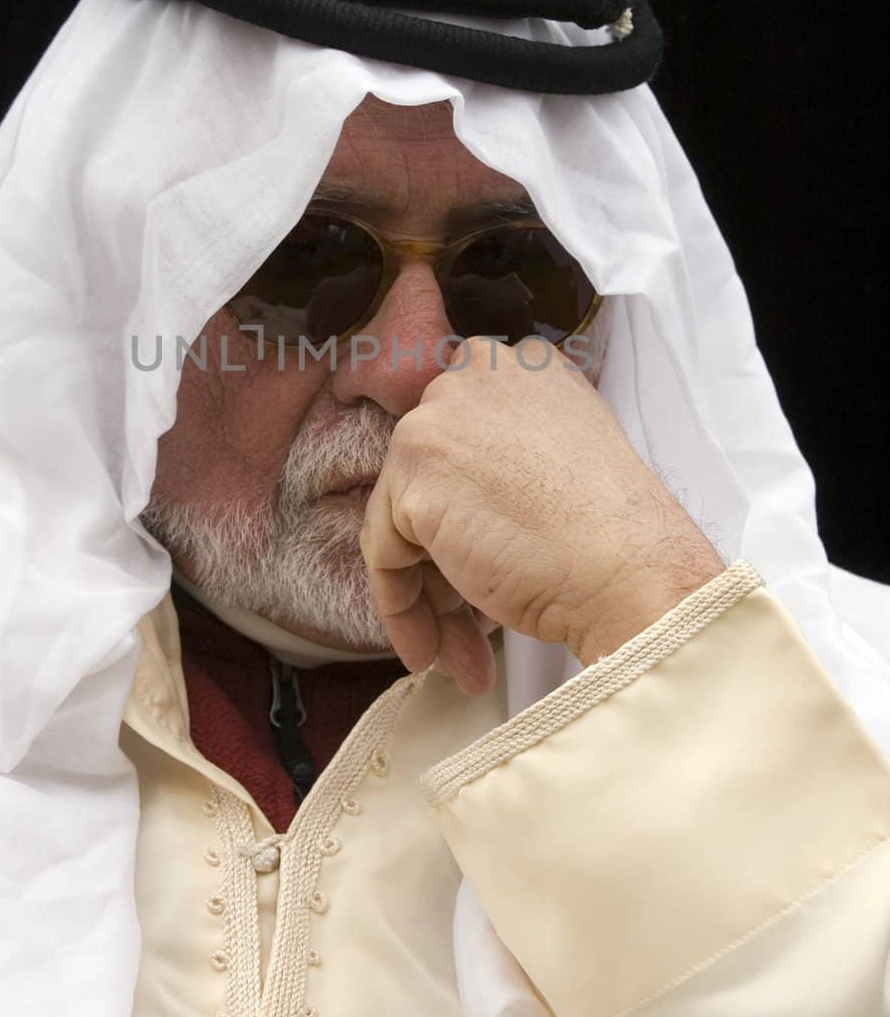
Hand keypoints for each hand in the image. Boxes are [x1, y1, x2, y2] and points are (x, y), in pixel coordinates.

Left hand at [359, 339, 723, 692]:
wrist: (632, 570)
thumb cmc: (614, 534)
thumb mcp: (565, 454)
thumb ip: (508, 451)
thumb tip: (456, 499)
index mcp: (518, 365)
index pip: (459, 434)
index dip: (464, 505)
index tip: (473, 557)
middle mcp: (471, 375)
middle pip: (426, 475)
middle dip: (444, 556)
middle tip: (468, 621)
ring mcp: (436, 422)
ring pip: (399, 518)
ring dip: (428, 593)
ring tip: (459, 652)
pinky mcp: (414, 481)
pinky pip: (384, 556)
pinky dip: (401, 609)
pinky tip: (433, 651)